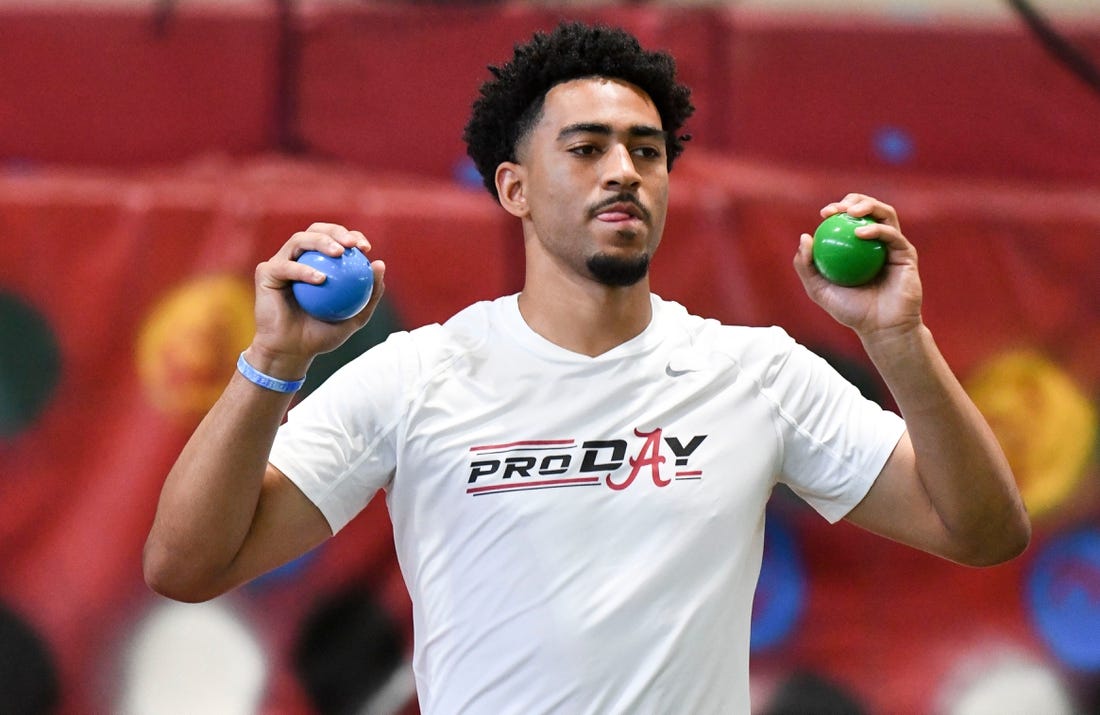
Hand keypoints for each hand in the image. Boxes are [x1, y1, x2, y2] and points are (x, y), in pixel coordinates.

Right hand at [246, 223, 386, 376]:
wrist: (291, 352)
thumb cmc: (321, 335)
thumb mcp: (355, 318)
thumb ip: (369, 295)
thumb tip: (380, 264)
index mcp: (316, 262)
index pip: (335, 240)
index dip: (350, 236)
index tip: (366, 248)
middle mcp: (297, 258)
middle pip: (315, 230)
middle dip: (336, 231)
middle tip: (352, 245)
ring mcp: (280, 263)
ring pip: (299, 240)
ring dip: (321, 242)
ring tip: (338, 253)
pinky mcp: (265, 273)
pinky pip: (285, 266)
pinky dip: (303, 271)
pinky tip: (320, 279)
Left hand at [793, 194, 921, 340]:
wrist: (881, 328)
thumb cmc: (851, 311)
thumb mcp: (819, 290)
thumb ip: (807, 266)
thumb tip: (804, 237)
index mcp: (859, 246)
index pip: (850, 218)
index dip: (838, 209)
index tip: (824, 213)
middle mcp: (877, 241)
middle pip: (869, 209)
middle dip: (854, 200)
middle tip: (837, 209)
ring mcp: (894, 246)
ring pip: (885, 214)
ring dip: (868, 207)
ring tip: (850, 213)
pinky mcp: (906, 254)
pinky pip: (892, 235)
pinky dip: (876, 230)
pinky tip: (860, 233)